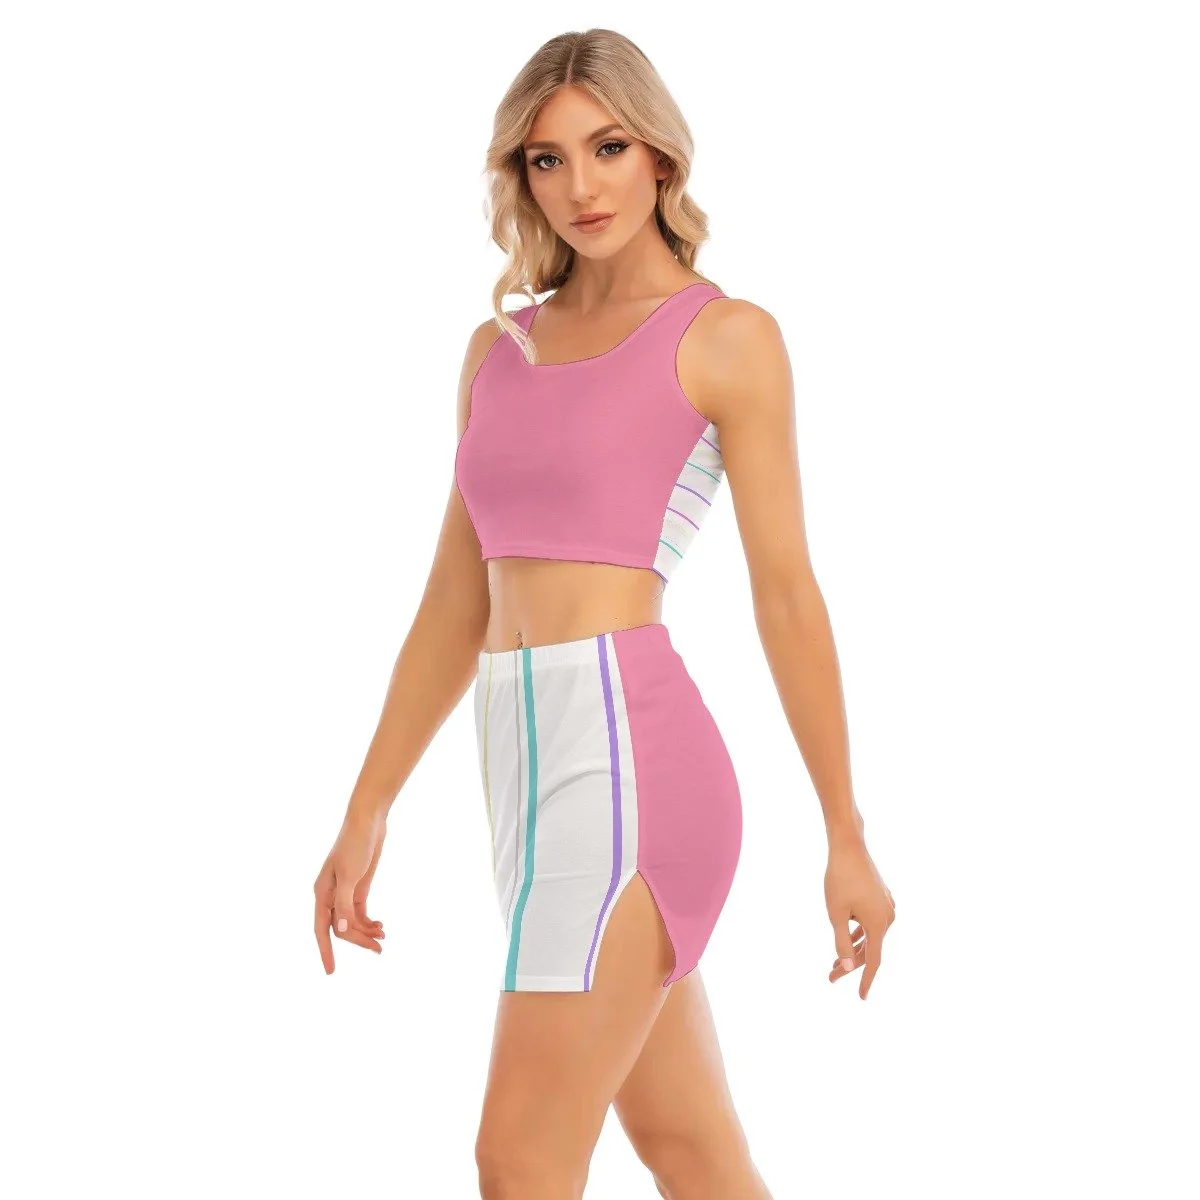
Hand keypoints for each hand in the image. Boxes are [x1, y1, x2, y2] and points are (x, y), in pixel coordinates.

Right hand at [314, 810, 386, 973]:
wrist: (368, 821)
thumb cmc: (355, 844)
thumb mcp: (350, 875)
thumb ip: (344, 904)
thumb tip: (340, 931)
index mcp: (322, 893)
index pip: (321, 929)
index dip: (326, 951)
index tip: (331, 972)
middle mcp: (330, 895)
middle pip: (341, 928)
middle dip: (358, 940)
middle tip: (379, 950)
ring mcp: (344, 892)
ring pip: (351, 922)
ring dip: (366, 932)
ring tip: (384, 938)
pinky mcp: (358, 887)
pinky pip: (360, 912)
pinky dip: (369, 921)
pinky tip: (381, 927)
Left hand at [824, 838, 894, 999]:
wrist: (848, 847)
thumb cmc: (839, 879)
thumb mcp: (835, 914)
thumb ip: (841, 943)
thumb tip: (847, 968)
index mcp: (879, 924)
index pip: (873, 960)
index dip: (866, 980)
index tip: (862, 998)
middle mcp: (888, 917)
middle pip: (870, 948)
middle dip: (850, 964)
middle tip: (829, 977)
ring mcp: (887, 906)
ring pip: (870, 935)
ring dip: (853, 949)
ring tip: (834, 963)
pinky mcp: (882, 897)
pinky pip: (871, 922)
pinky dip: (859, 932)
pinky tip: (846, 937)